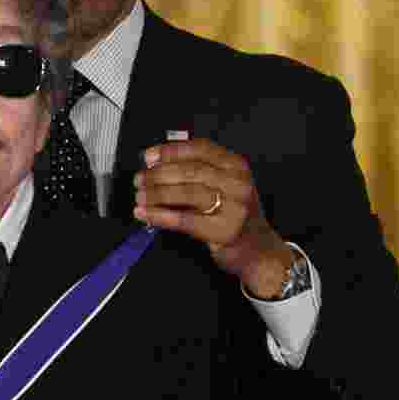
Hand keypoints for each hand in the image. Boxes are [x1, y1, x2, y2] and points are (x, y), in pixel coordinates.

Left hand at [133, 139, 293, 297]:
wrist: (259, 250)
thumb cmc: (234, 215)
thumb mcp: (224, 186)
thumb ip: (197, 172)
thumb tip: (156, 163)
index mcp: (236, 165)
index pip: (200, 149)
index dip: (171, 151)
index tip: (149, 156)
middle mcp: (238, 182)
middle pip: (190, 171)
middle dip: (158, 175)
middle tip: (139, 180)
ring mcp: (234, 206)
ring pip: (186, 193)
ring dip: (157, 194)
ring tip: (140, 197)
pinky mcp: (225, 230)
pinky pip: (185, 219)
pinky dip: (161, 215)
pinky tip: (146, 214)